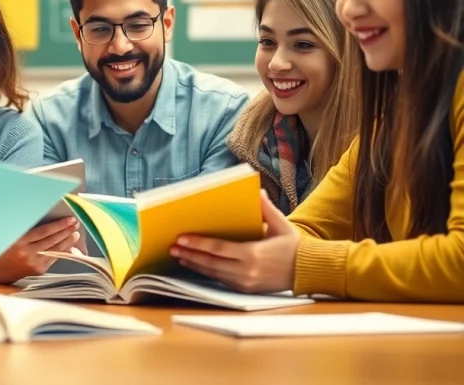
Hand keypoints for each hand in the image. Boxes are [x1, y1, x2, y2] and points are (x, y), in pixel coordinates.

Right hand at [0, 217, 80, 284]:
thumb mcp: (8, 234)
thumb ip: (25, 229)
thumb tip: (45, 222)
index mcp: (19, 241)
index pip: (44, 231)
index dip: (59, 225)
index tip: (69, 219)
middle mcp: (26, 254)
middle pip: (52, 241)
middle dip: (66, 231)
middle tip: (75, 223)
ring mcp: (32, 264)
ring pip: (55, 251)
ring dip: (67, 241)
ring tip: (75, 233)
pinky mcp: (35, 271)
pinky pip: (52, 260)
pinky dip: (61, 252)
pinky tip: (68, 246)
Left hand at [169, 190, 299, 293]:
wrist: (309, 272)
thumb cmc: (294, 246)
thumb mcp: (281, 224)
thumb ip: (266, 209)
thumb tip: (257, 191)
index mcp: (253, 253)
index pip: (217, 249)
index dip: (197, 244)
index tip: (181, 239)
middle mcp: (246, 270)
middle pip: (210, 263)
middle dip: (189, 255)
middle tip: (172, 248)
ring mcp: (245, 282)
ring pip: (213, 274)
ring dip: (194, 265)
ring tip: (179, 256)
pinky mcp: (246, 289)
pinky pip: (221, 280)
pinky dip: (207, 272)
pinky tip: (197, 265)